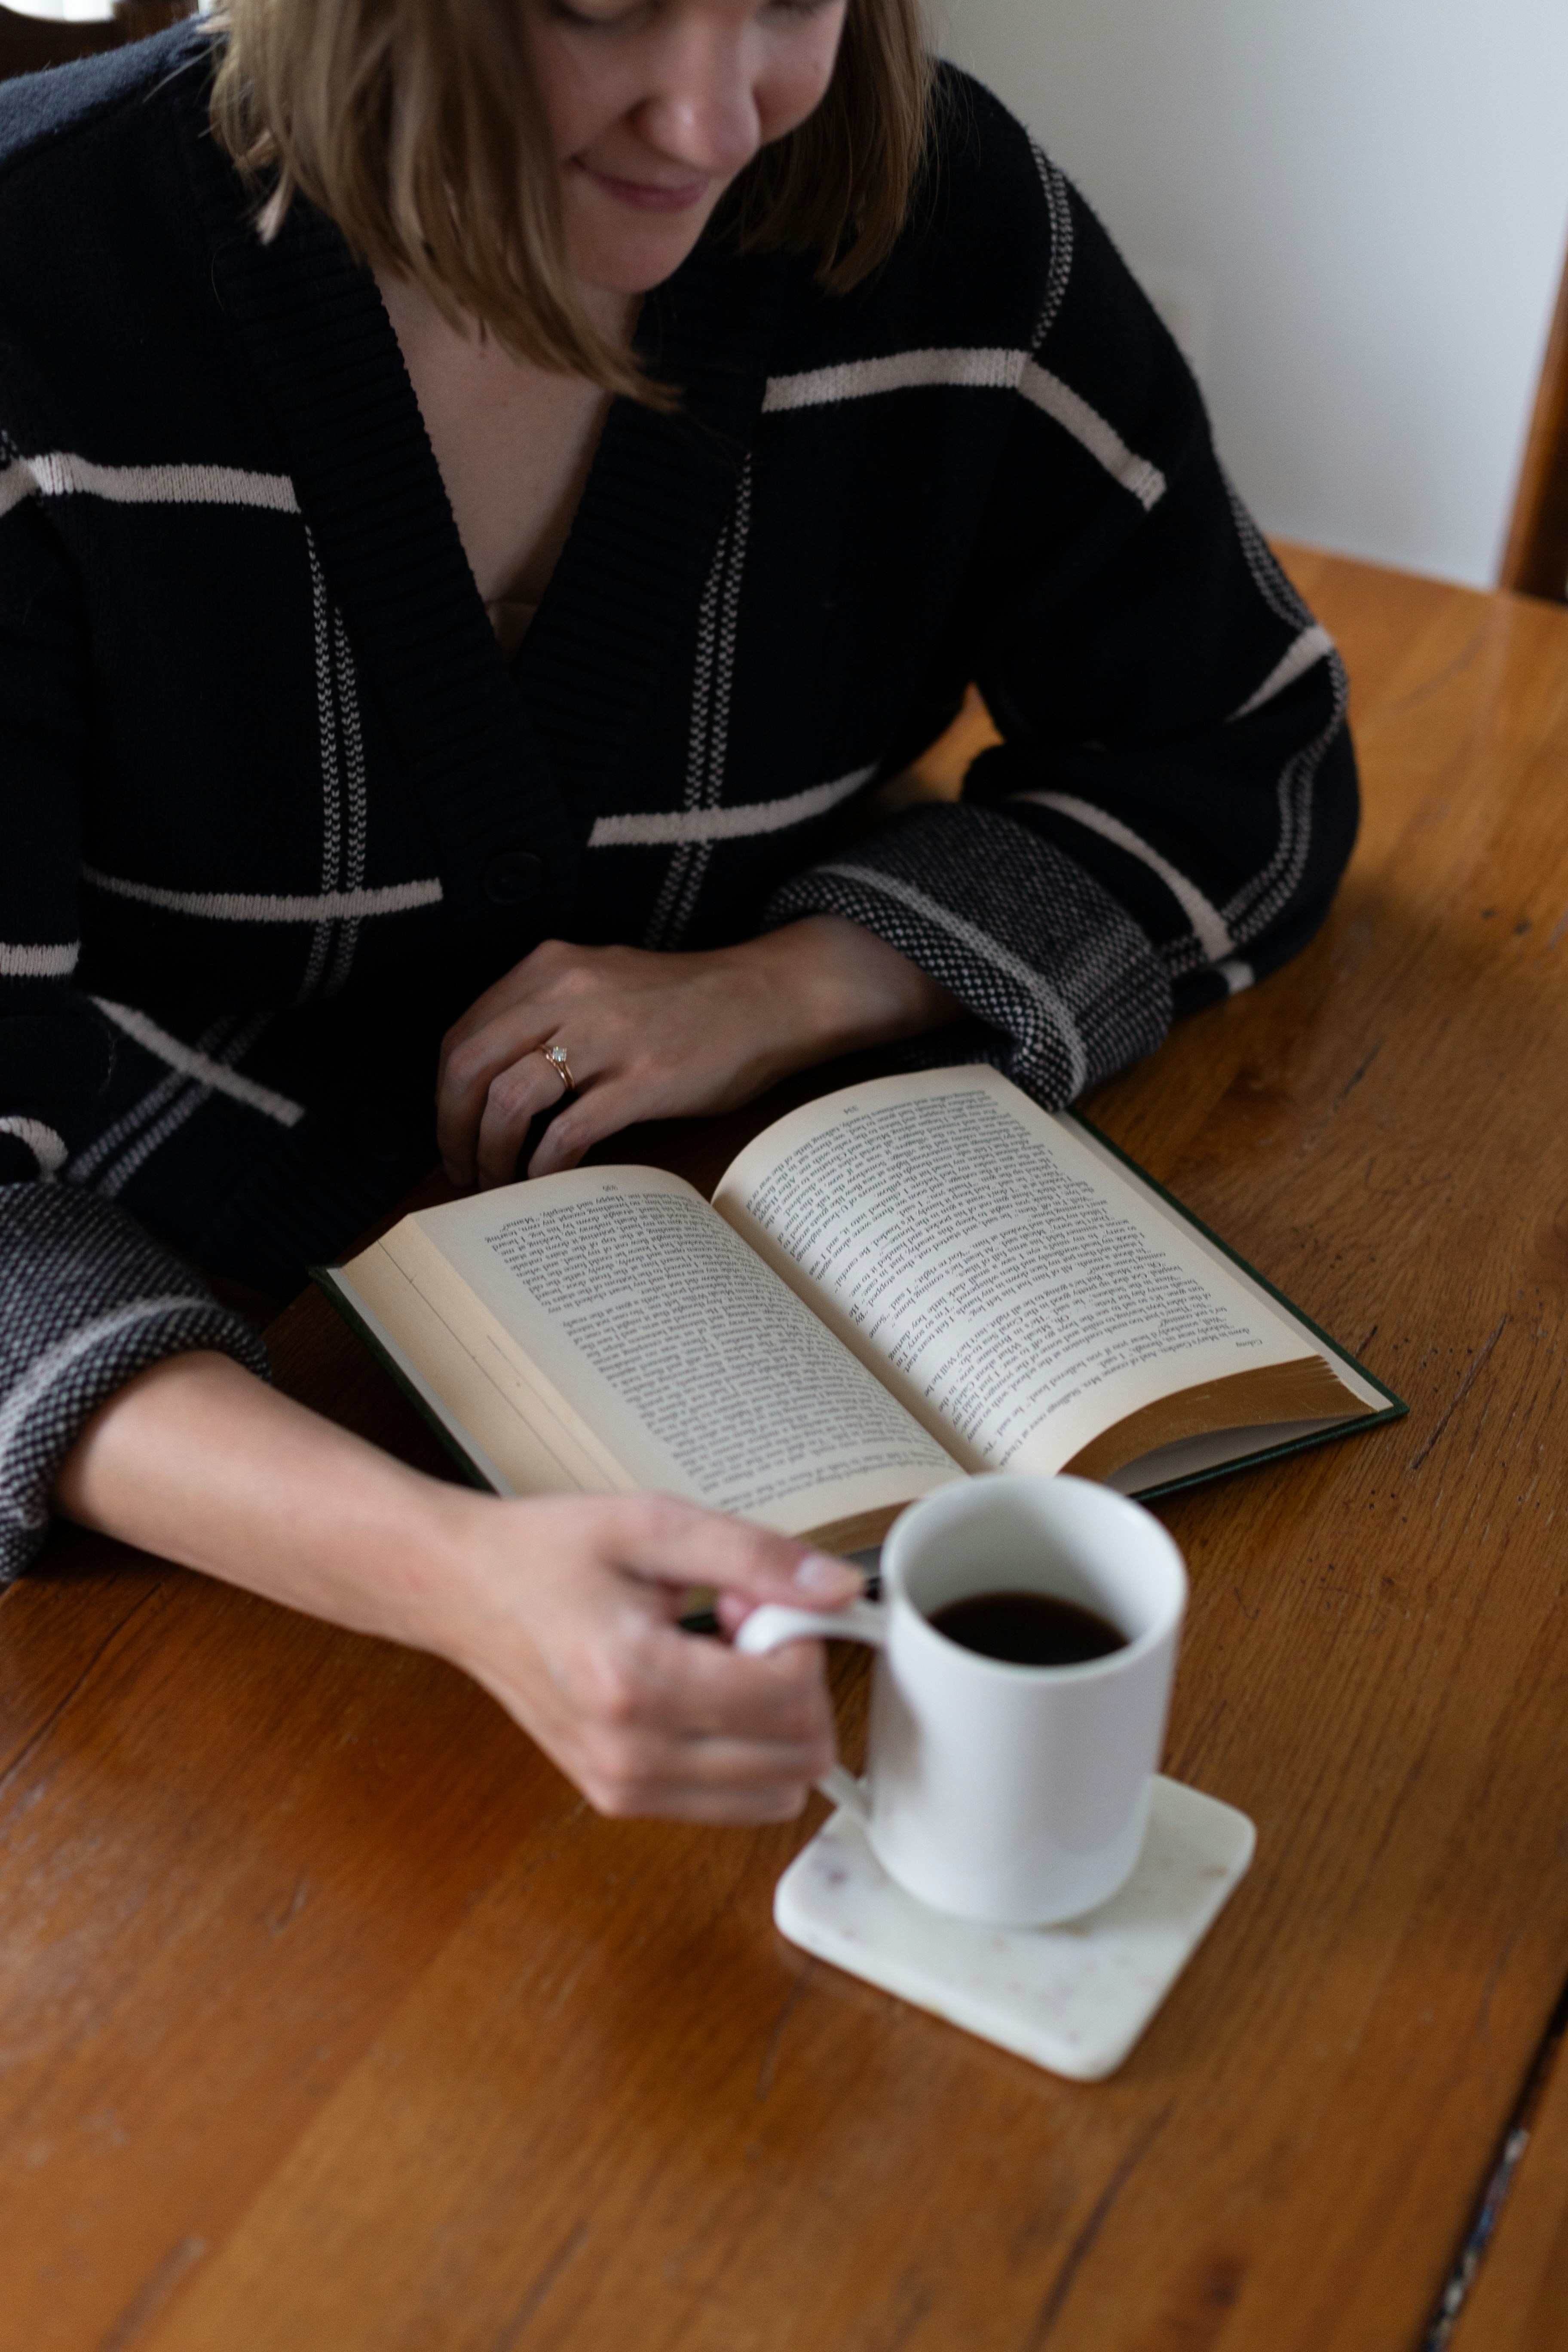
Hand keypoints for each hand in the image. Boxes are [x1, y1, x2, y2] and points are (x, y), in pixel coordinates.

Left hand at [435, 914, 960, 1187]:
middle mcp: (569, 993)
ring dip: (491, 1152)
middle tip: (460, 1167)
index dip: (445, 1093)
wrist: (769, 998)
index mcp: (551, 968)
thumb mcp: (601, 982)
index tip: (451, 1129)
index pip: (464, 1035)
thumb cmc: (685, 1001)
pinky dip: (543, 1164)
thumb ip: (546, 1014)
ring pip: (509, 1100)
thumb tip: (492, 1079)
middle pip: (471, 1067)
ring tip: (496, 1181)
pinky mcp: (644, 1080)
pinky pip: (568, 1131)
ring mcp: (607, 1037)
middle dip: (452, 1128)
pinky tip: (545, 1180)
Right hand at [435, 1491, 864, 1821]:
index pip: (789, 1698)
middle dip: (793, 1682)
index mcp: (636, 1681)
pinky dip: (744, 1750)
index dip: (799, 1637)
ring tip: (718, 1660)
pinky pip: (735, 1801)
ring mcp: (624, 1788)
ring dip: (772, 1723)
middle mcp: (631, 1754)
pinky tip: (700, 1692)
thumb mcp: (656, 1524)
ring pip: (776, 1792)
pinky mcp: (622, 1800)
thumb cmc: (548, 1554)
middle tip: (741, 1626)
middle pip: (796, 1756)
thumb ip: (755, 1555)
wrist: (467, 1592)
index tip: (756, 1600)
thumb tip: (839, 1589)